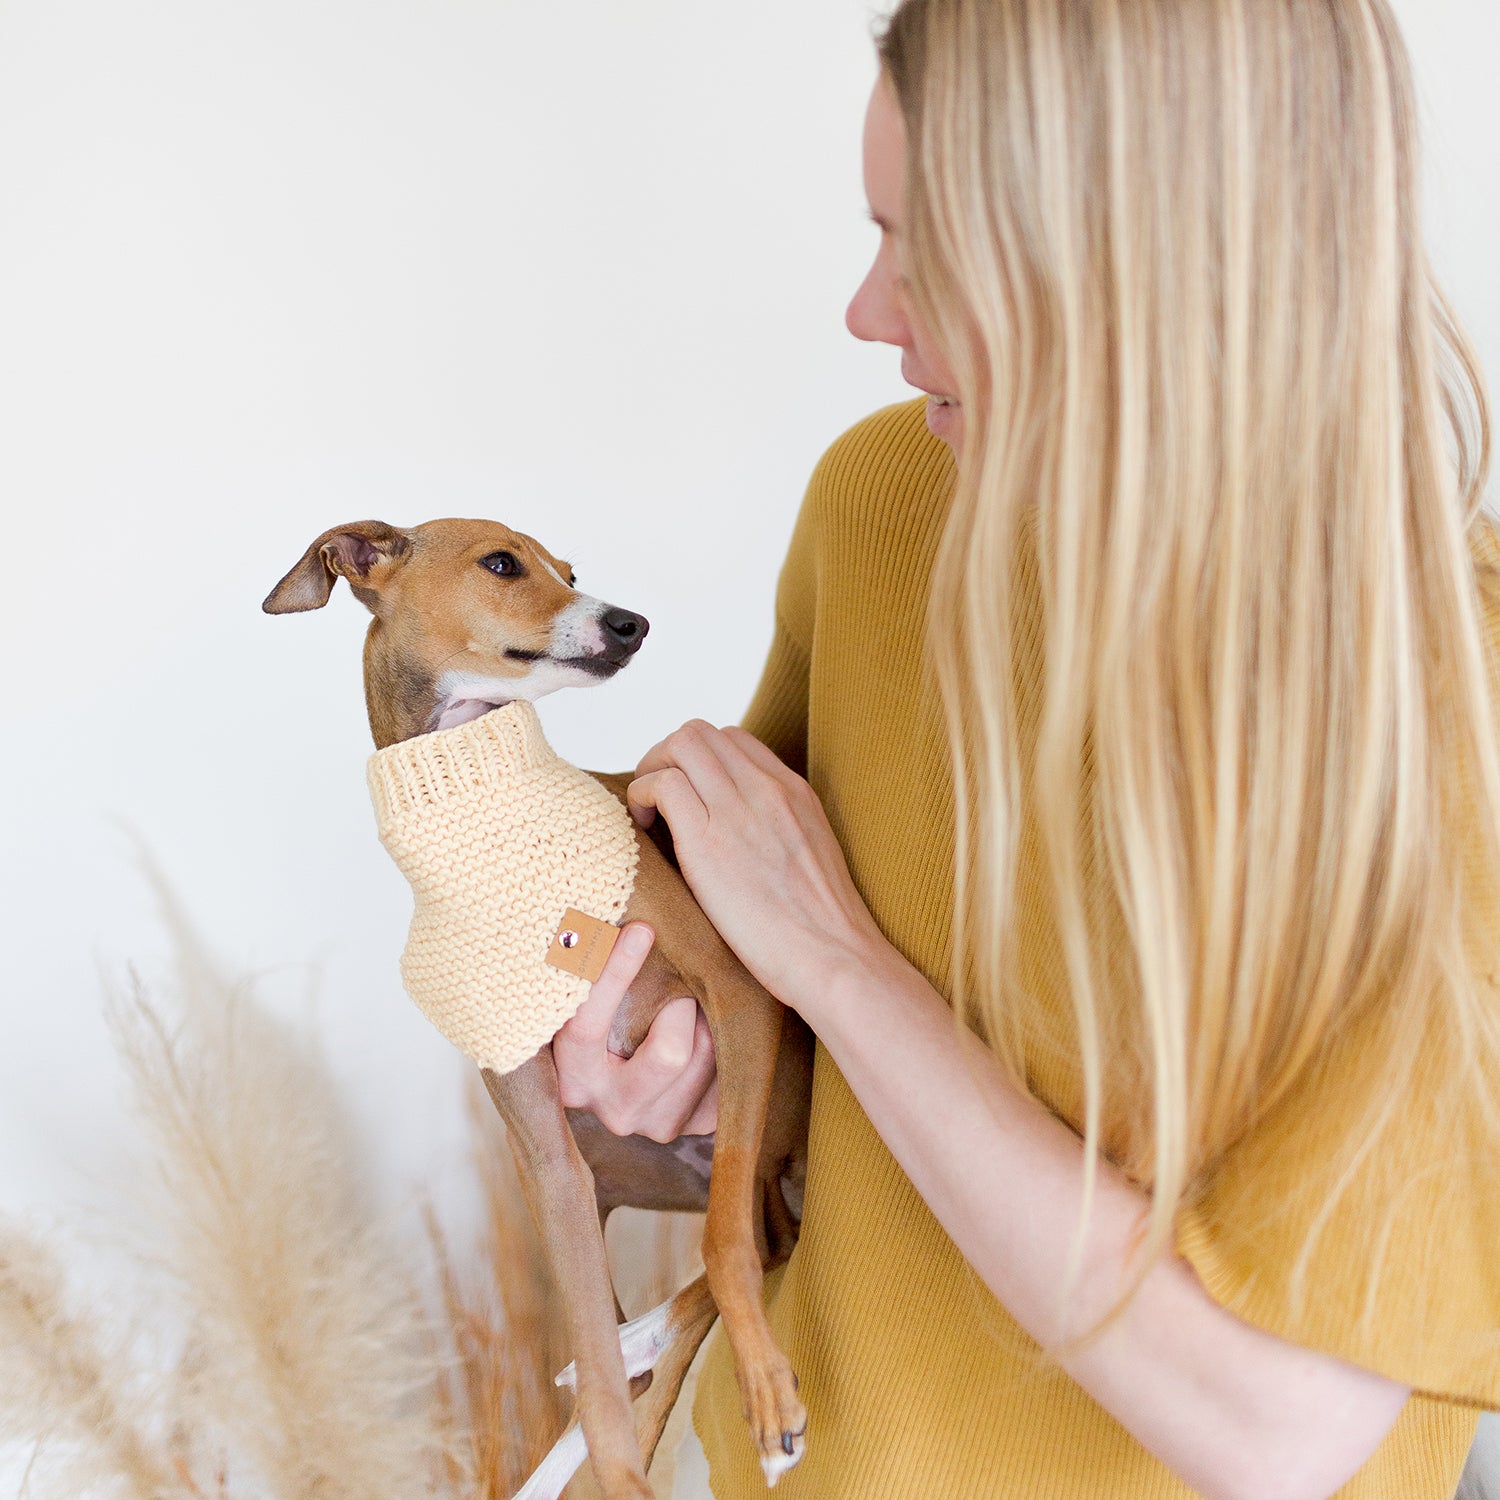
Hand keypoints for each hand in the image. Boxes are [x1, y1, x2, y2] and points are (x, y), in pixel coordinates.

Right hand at [553, 922, 718, 1140]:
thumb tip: (624, 914)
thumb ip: (596, 963)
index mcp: (574, 1076)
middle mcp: (613, 1110)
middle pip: (669, 1055)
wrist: (629, 1069)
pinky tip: (709, 1026)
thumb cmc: (609, 1012)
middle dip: (682, 1007)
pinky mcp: (697, 1124)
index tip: (642, 928)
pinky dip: (725, 1038)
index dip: (615, 973)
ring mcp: (657, 1124)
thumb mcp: (592, 995)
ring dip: (705, 1018)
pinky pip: (729, 1071)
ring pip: (706, 1055)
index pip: (587, 1025)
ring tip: (691, 1003)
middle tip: (680, 985)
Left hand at [626, 721, 890, 1019]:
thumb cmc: (821, 930)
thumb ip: (776, 829)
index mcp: (794, 791)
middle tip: (658, 798)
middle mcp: (767, 788)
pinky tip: (648, 829)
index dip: (699, 760)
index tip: (688, 794)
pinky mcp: (709, 841)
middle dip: (667, 755)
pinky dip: (642, 795)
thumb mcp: (808, 855)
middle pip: (700, 732)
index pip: (734, 740)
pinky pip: (662, 784)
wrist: (835, 958)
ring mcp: (739, 809)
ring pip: (680, 744)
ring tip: (650, 812)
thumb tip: (733, 834)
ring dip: (652, 769)